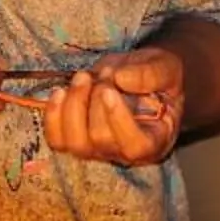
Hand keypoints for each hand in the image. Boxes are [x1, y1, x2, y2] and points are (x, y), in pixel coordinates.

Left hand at [38, 47, 184, 165]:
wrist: (140, 77)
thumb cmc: (158, 78)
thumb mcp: (166, 68)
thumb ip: (151, 74)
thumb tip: (121, 79)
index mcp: (154, 140)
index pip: (135, 146)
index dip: (119, 120)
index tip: (109, 89)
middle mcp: (124, 152)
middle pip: (100, 140)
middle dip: (96, 100)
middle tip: (105, 73)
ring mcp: (97, 149)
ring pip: (75, 142)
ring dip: (74, 105)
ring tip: (83, 77)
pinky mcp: (75, 139)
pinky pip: (57, 139)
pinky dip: (53, 115)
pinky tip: (60, 91)